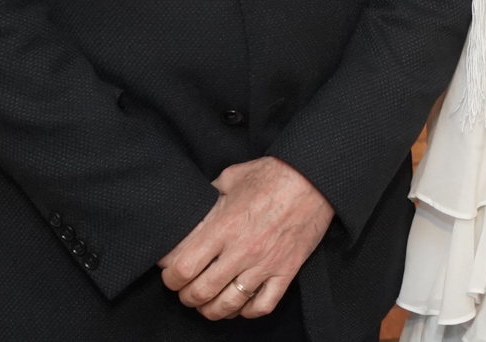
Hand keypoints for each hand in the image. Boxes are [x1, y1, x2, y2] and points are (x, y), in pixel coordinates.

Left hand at [159, 156, 334, 319]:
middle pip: (200, 292)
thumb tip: (190, 211)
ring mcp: (265, 264)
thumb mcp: (232, 177)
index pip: (183, 268)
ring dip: (211, 309)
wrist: (316, 179)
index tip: (170, 272)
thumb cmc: (274, 175)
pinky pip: (262, 306)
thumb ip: (208, 197)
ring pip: (228, 305)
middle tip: (186, 289)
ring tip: (207, 302)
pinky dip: (246, 311)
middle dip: (186, 295)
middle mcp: (242, 250)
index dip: (169, 276)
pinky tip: (239, 304)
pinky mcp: (286, 271)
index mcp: (225, 226)